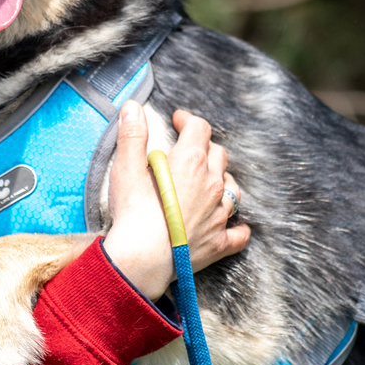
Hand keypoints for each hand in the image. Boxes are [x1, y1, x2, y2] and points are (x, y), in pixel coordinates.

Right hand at [101, 102, 250, 298]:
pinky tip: (234, 226)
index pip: (199, 128)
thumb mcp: (125, 167)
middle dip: (204, 148)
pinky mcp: (219, 242)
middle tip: (187, 151)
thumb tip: (133, 106)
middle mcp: (211, 184)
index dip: (188, 120)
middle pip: (218, 155)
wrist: (141, 259)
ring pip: (233, 189)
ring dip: (222, 181)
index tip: (177, 121)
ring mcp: (219, 214)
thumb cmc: (132, 212)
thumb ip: (132, 134)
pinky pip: (239, 233)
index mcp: (191, 161)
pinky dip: (238, 227)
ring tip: (208, 182)